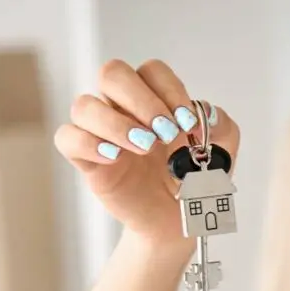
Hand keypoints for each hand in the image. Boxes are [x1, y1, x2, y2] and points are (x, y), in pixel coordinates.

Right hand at [55, 59, 240, 245]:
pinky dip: (89, 143)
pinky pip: (68, 138)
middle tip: (166, 132)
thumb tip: (205, 113)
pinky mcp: (87, 160)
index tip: (188, 122)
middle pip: (112, 73)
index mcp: (155, 99)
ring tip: (145, 147)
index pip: (151, 71)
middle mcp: (123, 109)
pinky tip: (115, 157)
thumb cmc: (193, 179)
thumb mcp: (221, 150)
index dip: (169, 89)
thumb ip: (222, 125)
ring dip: (116, 123)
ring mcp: (101, 133)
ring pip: (84, 105)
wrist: (180, 220)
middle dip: (142, 100)